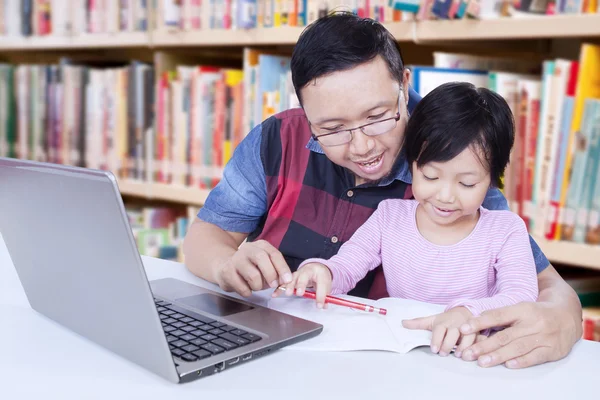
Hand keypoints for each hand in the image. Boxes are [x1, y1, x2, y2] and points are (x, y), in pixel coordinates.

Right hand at [216, 240, 291, 296]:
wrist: (224, 266)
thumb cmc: (250, 267)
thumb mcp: (265, 264)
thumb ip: (276, 270)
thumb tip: (285, 281)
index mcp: (261, 246)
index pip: (274, 254)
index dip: (282, 268)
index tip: (287, 280)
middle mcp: (248, 249)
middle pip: (262, 258)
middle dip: (271, 274)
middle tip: (273, 285)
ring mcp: (236, 259)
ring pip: (252, 275)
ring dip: (258, 286)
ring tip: (256, 287)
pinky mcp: (227, 271)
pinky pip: (242, 287)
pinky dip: (247, 292)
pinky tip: (246, 289)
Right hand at [273, 263, 332, 307]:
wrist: (315, 268)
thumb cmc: (320, 277)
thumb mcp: (326, 286)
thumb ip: (324, 296)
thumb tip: (323, 306)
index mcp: (319, 272)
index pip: (321, 283)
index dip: (320, 295)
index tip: (320, 305)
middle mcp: (307, 270)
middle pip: (304, 276)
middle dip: (301, 284)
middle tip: (300, 293)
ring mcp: (297, 273)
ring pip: (292, 278)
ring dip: (289, 286)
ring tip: (288, 293)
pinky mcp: (290, 277)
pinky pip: (284, 282)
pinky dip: (280, 288)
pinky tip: (275, 294)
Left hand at [402, 307, 475, 356]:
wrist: (464, 311)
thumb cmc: (446, 319)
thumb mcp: (432, 320)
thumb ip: (418, 323)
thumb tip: (402, 323)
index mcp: (443, 322)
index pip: (439, 330)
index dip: (436, 339)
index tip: (434, 349)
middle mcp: (456, 324)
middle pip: (452, 333)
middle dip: (448, 344)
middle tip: (443, 353)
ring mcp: (467, 327)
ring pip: (467, 336)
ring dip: (463, 346)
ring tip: (458, 355)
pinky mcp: (477, 331)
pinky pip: (478, 338)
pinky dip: (476, 345)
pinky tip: (472, 353)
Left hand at [458, 301, 580, 368]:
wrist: (567, 315)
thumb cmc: (536, 312)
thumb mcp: (520, 307)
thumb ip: (500, 315)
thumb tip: (474, 322)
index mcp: (522, 309)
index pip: (497, 315)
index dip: (479, 322)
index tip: (463, 328)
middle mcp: (533, 322)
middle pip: (505, 335)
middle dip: (484, 346)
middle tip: (467, 353)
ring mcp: (543, 337)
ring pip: (517, 347)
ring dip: (498, 356)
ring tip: (482, 362)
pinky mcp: (552, 350)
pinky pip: (535, 357)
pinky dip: (521, 361)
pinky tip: (508, 365)